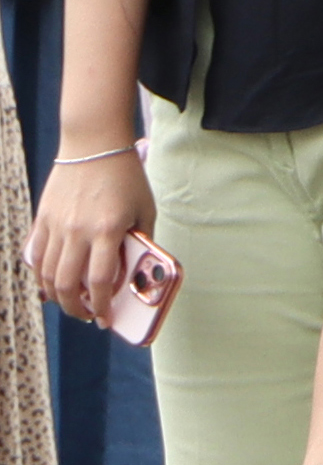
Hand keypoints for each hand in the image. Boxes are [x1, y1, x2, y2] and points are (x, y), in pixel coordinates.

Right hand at [27, 146, 154, 327]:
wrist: (93, 145)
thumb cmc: (126, 178)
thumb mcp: (145, 210)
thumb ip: (142, 241)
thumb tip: (139, 272)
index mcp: (108, 229)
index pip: (101, 280)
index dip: (102, 305)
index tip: (106, 319)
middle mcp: (78, 230)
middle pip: (68, 283)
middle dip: (77, 307)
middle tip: (87, 316)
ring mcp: (56, 224)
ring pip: (46, 273)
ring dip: (56, 295)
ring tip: (71, 302)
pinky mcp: (43, 218)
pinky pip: (36, 255)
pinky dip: (40, 274)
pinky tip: (51, 283)